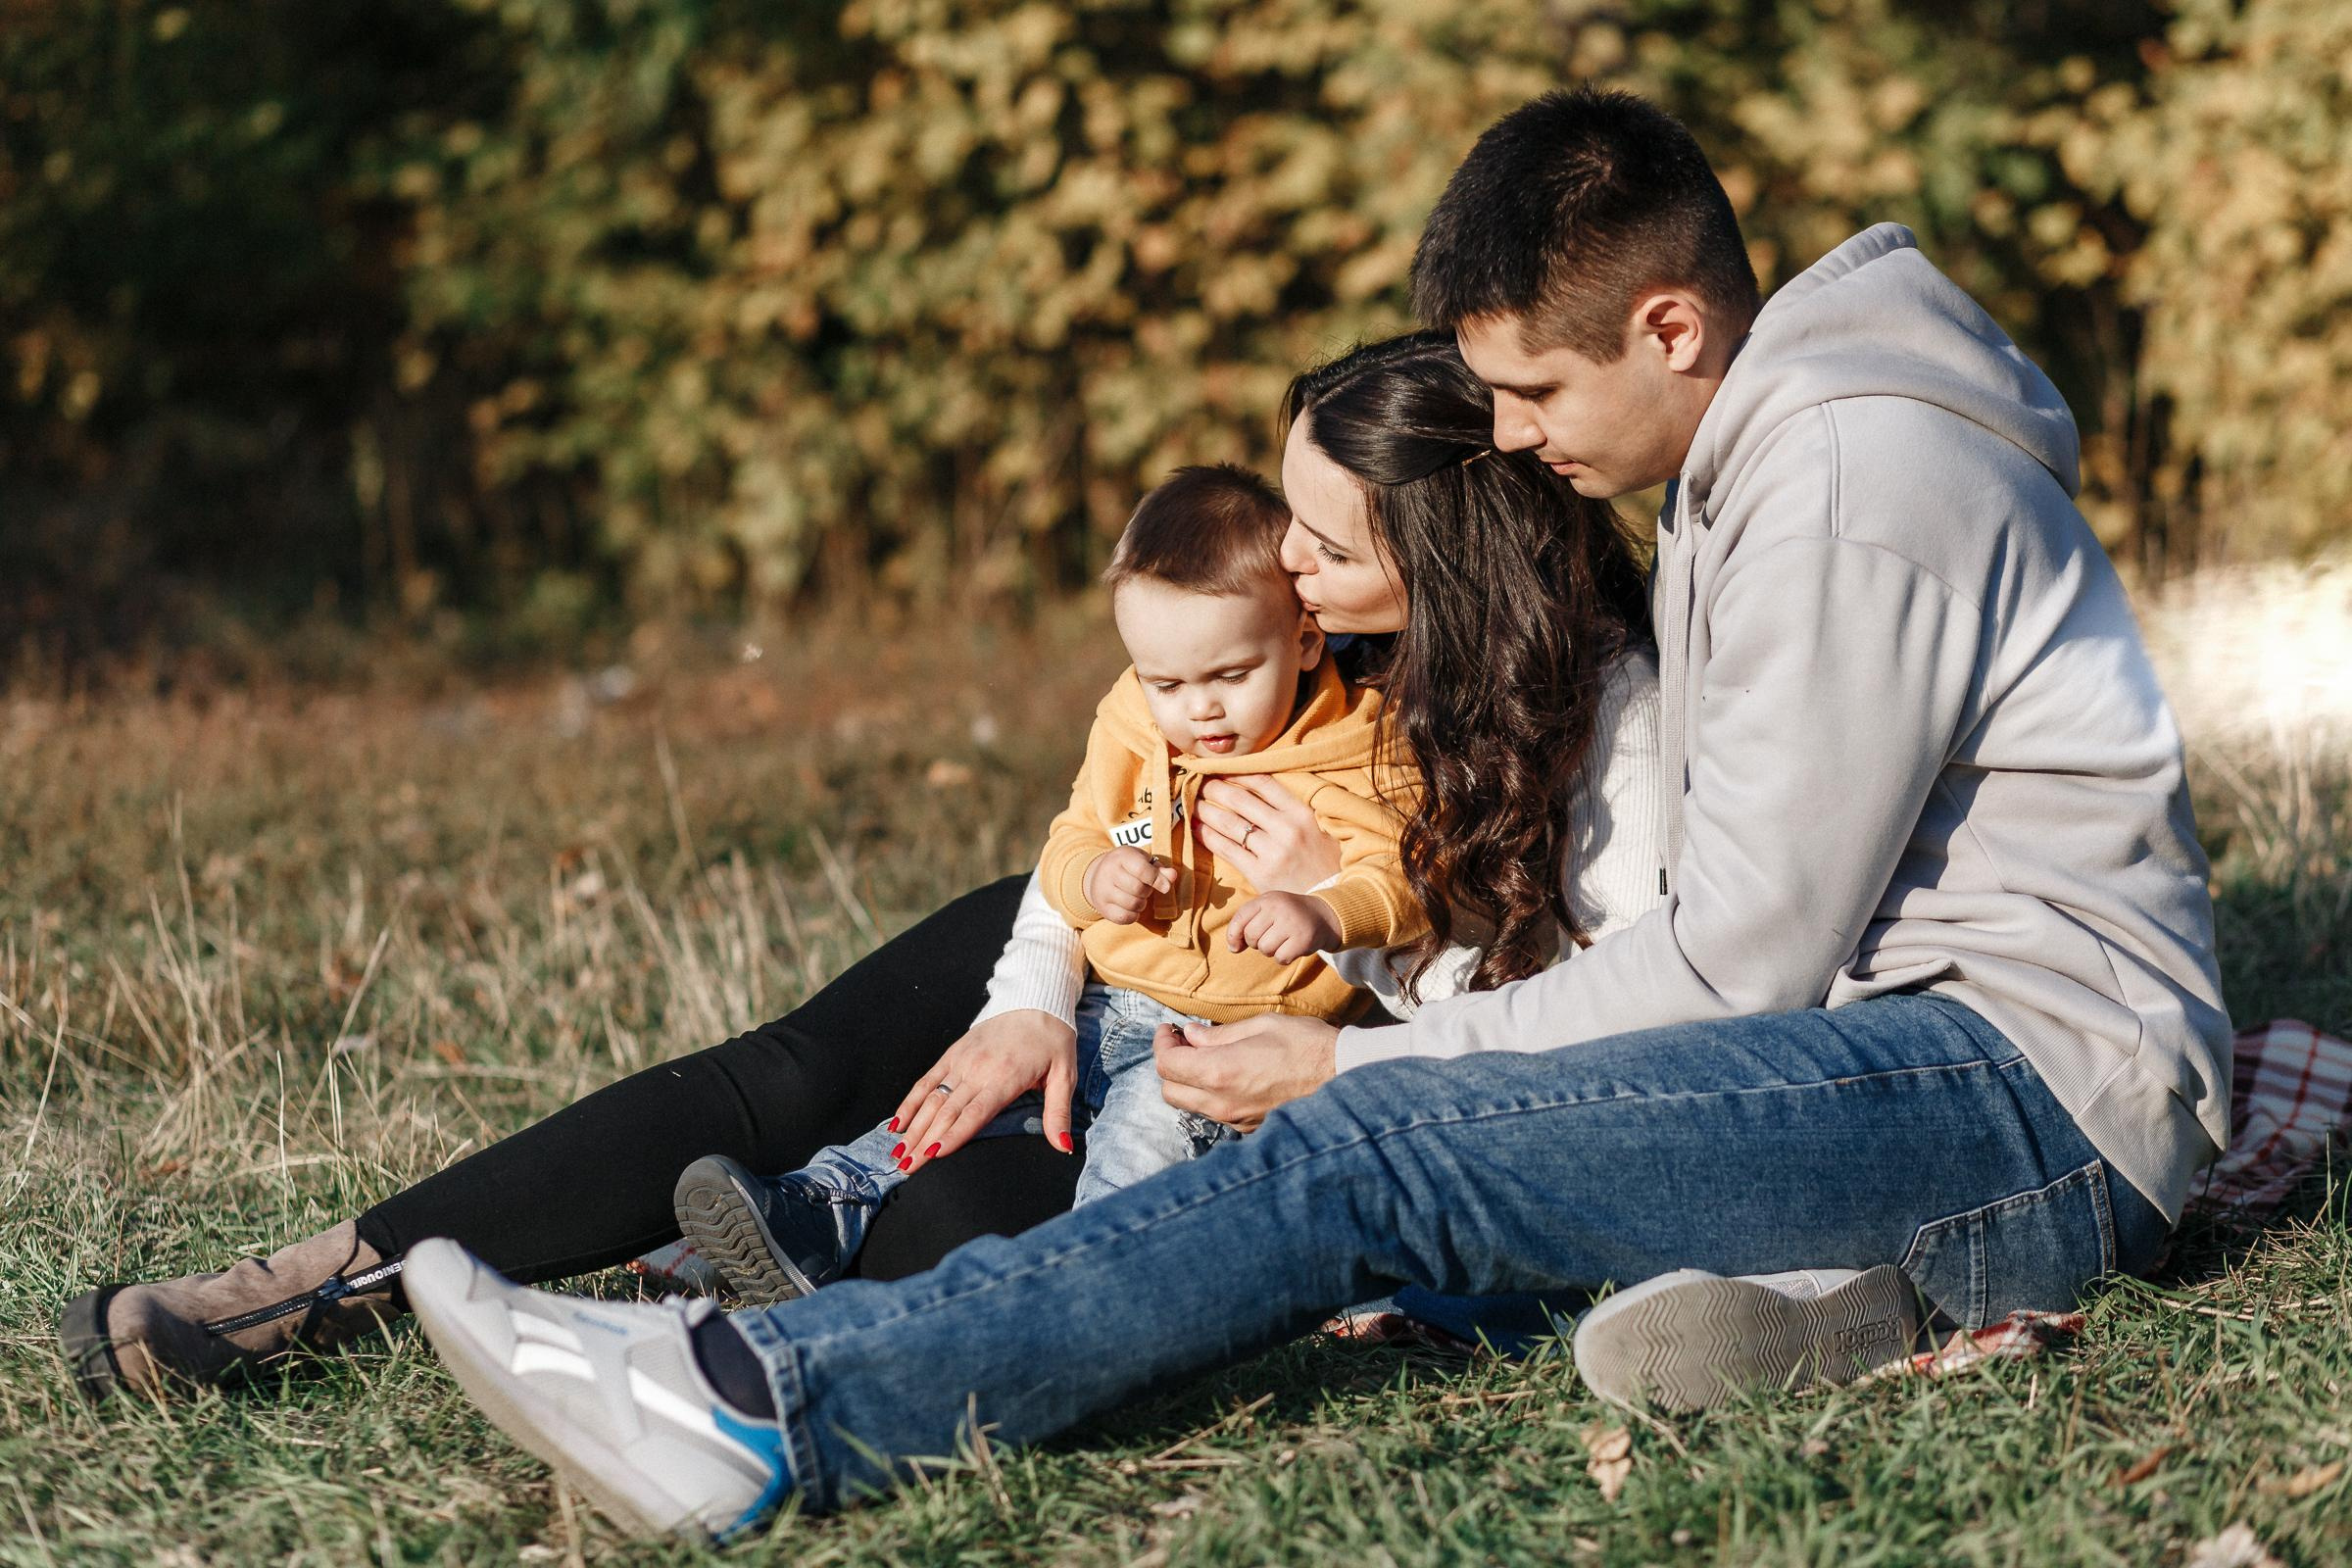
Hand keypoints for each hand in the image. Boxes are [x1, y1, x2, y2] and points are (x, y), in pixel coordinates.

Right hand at [891, 1008, 1078, 1174]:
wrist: (1036, 1000)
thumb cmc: (1053, 1041)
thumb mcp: (1065, 1075)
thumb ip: (1058, 1114)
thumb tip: (1063, 1147)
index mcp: (1005, 1078)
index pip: (974, 1113)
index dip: (953, 1135)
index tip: (933, 1156)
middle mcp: (978, 1070)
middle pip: (946, 1112)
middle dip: (925, 1142)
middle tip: (907, 1168)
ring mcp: (961, 1061)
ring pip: (932, 1099)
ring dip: (913, 1127)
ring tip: (897, 1153)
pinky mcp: (953, 1053)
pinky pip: (927, 1080)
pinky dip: (910, 1101)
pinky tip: (898, 1123)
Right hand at [1084, 846, 1172, 923]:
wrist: (1098, 875)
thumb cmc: (1128, 866)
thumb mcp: (1142, 861)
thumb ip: (1159, 869)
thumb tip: (1173, 876)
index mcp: (1121, 857)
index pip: (1142, 870)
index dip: (1157, 880)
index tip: (1165, 887)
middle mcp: (1108, 872)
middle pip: (1138, 889)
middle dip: (1147, 891)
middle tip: (1144, 887)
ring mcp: (1103, 891)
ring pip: (1133, 904)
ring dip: (1142, 903)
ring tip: (1138, 896)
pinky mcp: (1102, 907)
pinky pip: (1124, 917)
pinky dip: (1133, 915)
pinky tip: (1132, 907)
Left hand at [1152, 1013, 1339, 1131]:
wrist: (1346, 1077)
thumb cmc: (1307, 1046)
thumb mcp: (1261, 1025)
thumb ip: (1219, 1034)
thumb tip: (1191, 1035)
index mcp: (1220, 1072)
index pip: (1166, 1065)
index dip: (1162, 1044)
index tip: (1169, 1029)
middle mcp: (1222, 1103)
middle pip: (1169, 1091)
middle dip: (1168, 1065)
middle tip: (1182, 1043)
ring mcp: (1236, 1120)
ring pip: (1191, 1106)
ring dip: (1188, 1082)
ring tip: (1204, 1057)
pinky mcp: (1251, 1128)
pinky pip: (1216, 1113)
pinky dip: (1210, 1095)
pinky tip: (1228, 1076)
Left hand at [1197, 777, 1341, 893]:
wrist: (1330, 899)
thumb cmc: (1323, 861)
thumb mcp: (1318, 827)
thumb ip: (1292, 810)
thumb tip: (1258, 789)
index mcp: (1301, 813)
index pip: (1263, 783)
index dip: (1237, 773)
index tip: (1221, 769)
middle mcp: (1286, 829)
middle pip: (1240, 800)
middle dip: (1215, 788)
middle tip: (1199, 782)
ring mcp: (1272, 852)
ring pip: (1229, 823)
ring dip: (1205, 810)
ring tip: (1192, 803)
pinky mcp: (1259, 873)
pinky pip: (1226, 849)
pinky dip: (1207, 836)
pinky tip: (1196, 828)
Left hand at [1226, 890, 1341, 962]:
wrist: (1322, 916)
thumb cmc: (1287, 915)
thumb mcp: (1267, 910)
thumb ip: (1246, 924)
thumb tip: (1233, 948)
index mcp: (1267, 899)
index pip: (1240, 918)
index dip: (1233, 935)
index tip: (1236, 945)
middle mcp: (1279, 908)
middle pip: (1251, 936)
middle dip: (1256, 943)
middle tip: (1270, 937)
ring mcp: (1292, 923)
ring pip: (1265, 949)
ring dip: (1271, 951)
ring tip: (1282, 941)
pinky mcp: (1302, 940)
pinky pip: (1280, 958)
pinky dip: (1284, 957)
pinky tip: (1292, 947)